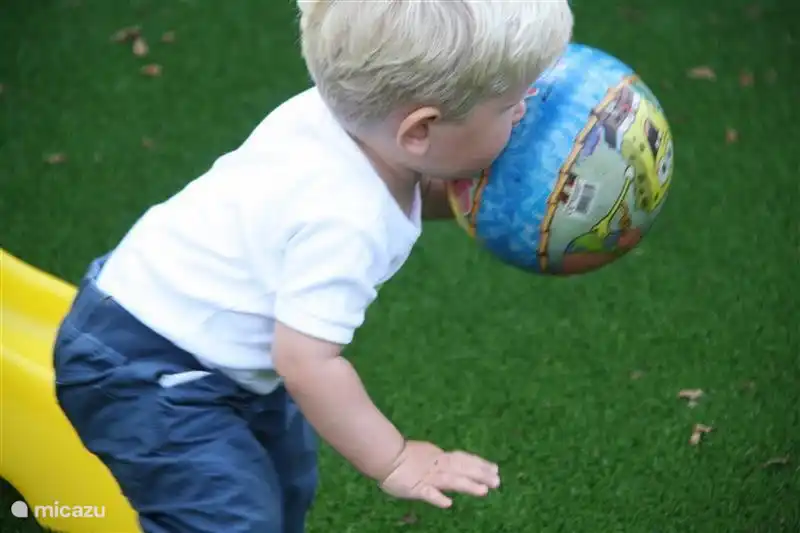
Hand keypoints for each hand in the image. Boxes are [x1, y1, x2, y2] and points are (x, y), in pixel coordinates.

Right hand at [378, 440, 500, 507]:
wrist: (382, 455)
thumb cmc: (401, 456)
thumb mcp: (425, 456)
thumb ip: (438, 461)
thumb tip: (452, 464)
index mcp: (439, 457)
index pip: (463, 459)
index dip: (479, 464)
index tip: (495, 468)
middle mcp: (436, 466)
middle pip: (462, 468)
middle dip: (480, 474)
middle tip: (498, 480)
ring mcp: (426, 477)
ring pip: (450, 480)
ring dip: (466, 484)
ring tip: (483, 491)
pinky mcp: (415, 488)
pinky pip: (426, 493)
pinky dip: (437, 497)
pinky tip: (448, 504)